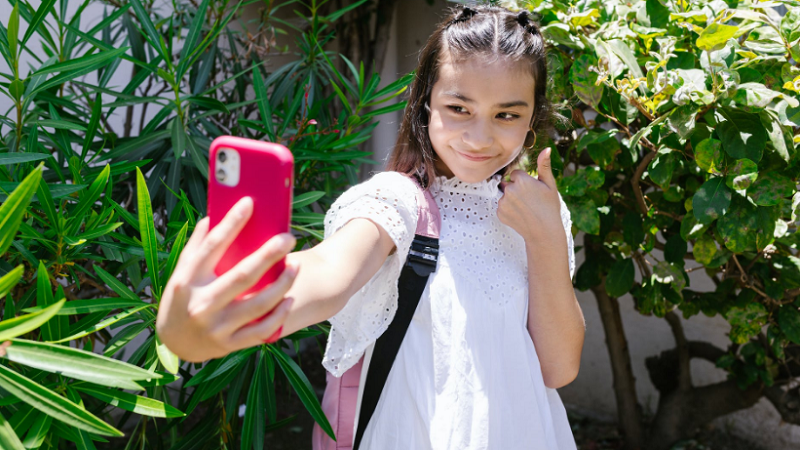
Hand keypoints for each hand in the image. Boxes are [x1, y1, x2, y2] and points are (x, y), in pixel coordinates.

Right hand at [155, 196, 297, 362]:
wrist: (175, 342)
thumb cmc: (183, 296)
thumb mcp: (182, 271)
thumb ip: (198, 245)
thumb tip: (215, 213)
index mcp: (188, 280)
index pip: (212, 246)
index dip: (231, 223)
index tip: (249, 203)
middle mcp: (202, 304)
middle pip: (242, 275)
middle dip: (268, 254)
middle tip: (288, 237)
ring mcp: (217, 327)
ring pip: (258, 304)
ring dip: (282, 284)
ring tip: (296, 266)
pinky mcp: (230, 344)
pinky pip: (261, 330)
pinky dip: (279, 315)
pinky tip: (289, 298)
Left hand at [497, 147, 564, 243]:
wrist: (544, 232)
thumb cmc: (550, 207)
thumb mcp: (550, 185)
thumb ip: (544, 166)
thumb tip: (547, 149)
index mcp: (521, 180)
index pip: (515, 174)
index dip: (524, 182)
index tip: (532, 191)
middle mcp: (509, 190)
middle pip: (508, 184)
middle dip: (516, 189)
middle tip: (529, 201)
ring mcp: (503, 202)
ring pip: (504, 195)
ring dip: (511, 199)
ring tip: (525, 208)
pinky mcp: (499, 213)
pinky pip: (501, 206)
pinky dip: (508, 209)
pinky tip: (519, 215)